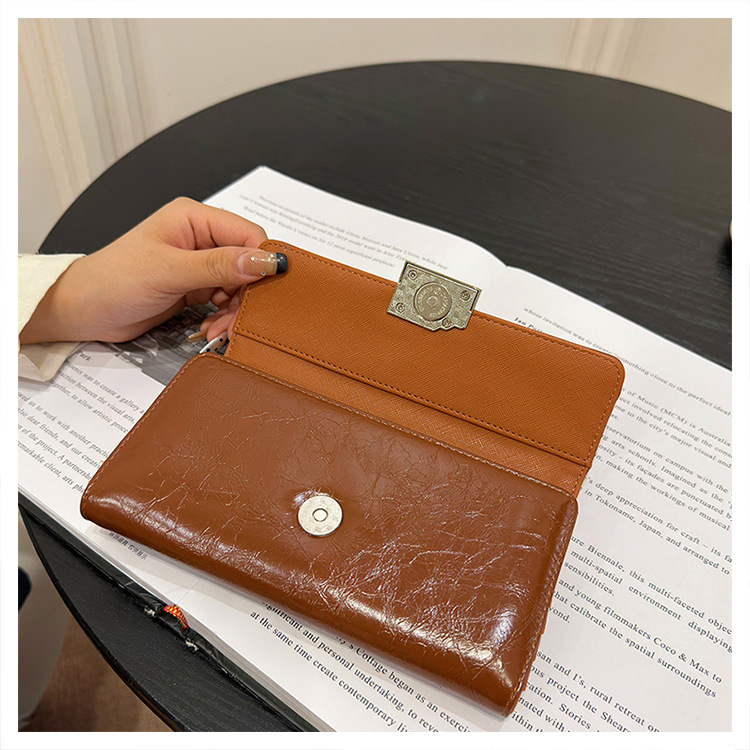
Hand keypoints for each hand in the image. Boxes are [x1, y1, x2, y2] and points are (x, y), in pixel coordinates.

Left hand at [20, 198, 280, 344]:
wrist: (83, 311)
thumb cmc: (115, 281)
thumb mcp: (169, 272)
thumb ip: (219, 266)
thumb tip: (266, 262)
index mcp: (194, 218)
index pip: (248, 234)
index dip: (261, 262)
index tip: (262, 293)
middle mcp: (201, 237)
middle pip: (247, 263)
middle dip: (245, 295)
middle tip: (234, 321)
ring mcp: (199, 264)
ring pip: (239, 286)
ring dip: (233, 311)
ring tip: (216, 330)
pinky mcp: (195, 287)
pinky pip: (225, 301)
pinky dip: (223, 317)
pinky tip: (209, 329)